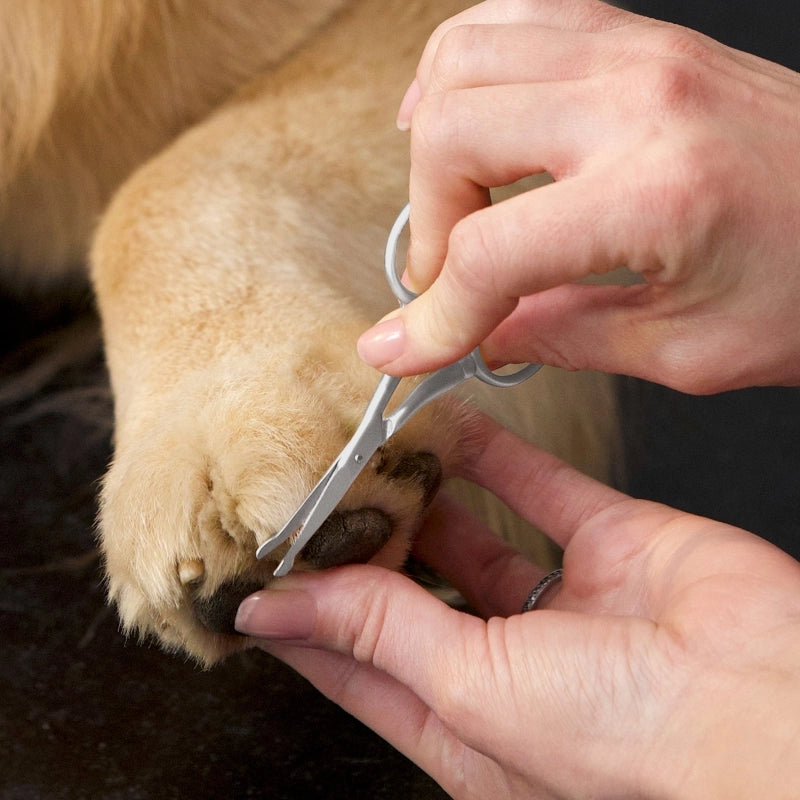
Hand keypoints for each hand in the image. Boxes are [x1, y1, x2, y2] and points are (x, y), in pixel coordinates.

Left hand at [236, 415, 799, 798]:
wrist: (770, 707)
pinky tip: (452, 427)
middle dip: (368, 548)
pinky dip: (496, 455)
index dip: (309, 624)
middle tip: (318, 498)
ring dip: (427, 496)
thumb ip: (380, 633)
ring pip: (476, 535)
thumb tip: (282, 608)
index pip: (362, 667)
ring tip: (373, 457)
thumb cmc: (631, 749)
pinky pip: (540, 488)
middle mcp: (513, 667)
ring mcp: (566, 602)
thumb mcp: (472, 693)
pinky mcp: (614, 544)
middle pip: (414, 596)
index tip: (261, 580)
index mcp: (468, 726)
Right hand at [357, 0, 799, 392]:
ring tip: (452, 206)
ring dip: (434, 145)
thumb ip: (563, 337)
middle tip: (451, 278)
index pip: (488, 257)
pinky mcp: (636, 37)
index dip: (431, 318)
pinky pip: (510, 22)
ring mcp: (634, 52)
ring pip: (461, 62)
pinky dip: (462, 72)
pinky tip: (465, 121)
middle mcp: (635, 102)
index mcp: (655, 195)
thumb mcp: (688, 349)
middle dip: (427, 226)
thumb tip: (483, 336)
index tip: (403, 348)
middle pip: (450, 135)